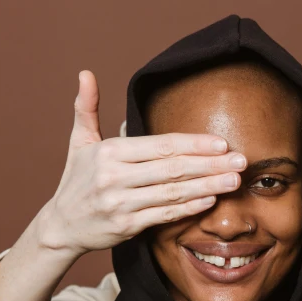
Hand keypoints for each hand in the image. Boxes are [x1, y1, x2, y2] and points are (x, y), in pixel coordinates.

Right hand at [41, 70, 246, 256]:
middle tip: (240, 160)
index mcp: (108, 152)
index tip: (221, 143)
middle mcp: (114, 177)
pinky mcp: (125, 227)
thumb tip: (86, 73)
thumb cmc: (76, 181)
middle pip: (171, 169)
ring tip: (233, 181)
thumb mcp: (79, 142)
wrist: (61, 226)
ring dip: (207, 186)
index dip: (193, 144)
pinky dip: (188, 208)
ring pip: (172, 193)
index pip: (160, 146)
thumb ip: (86, 108)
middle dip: (210, 164)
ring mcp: (120, 203)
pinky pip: (163, 215)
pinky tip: (210, 201)